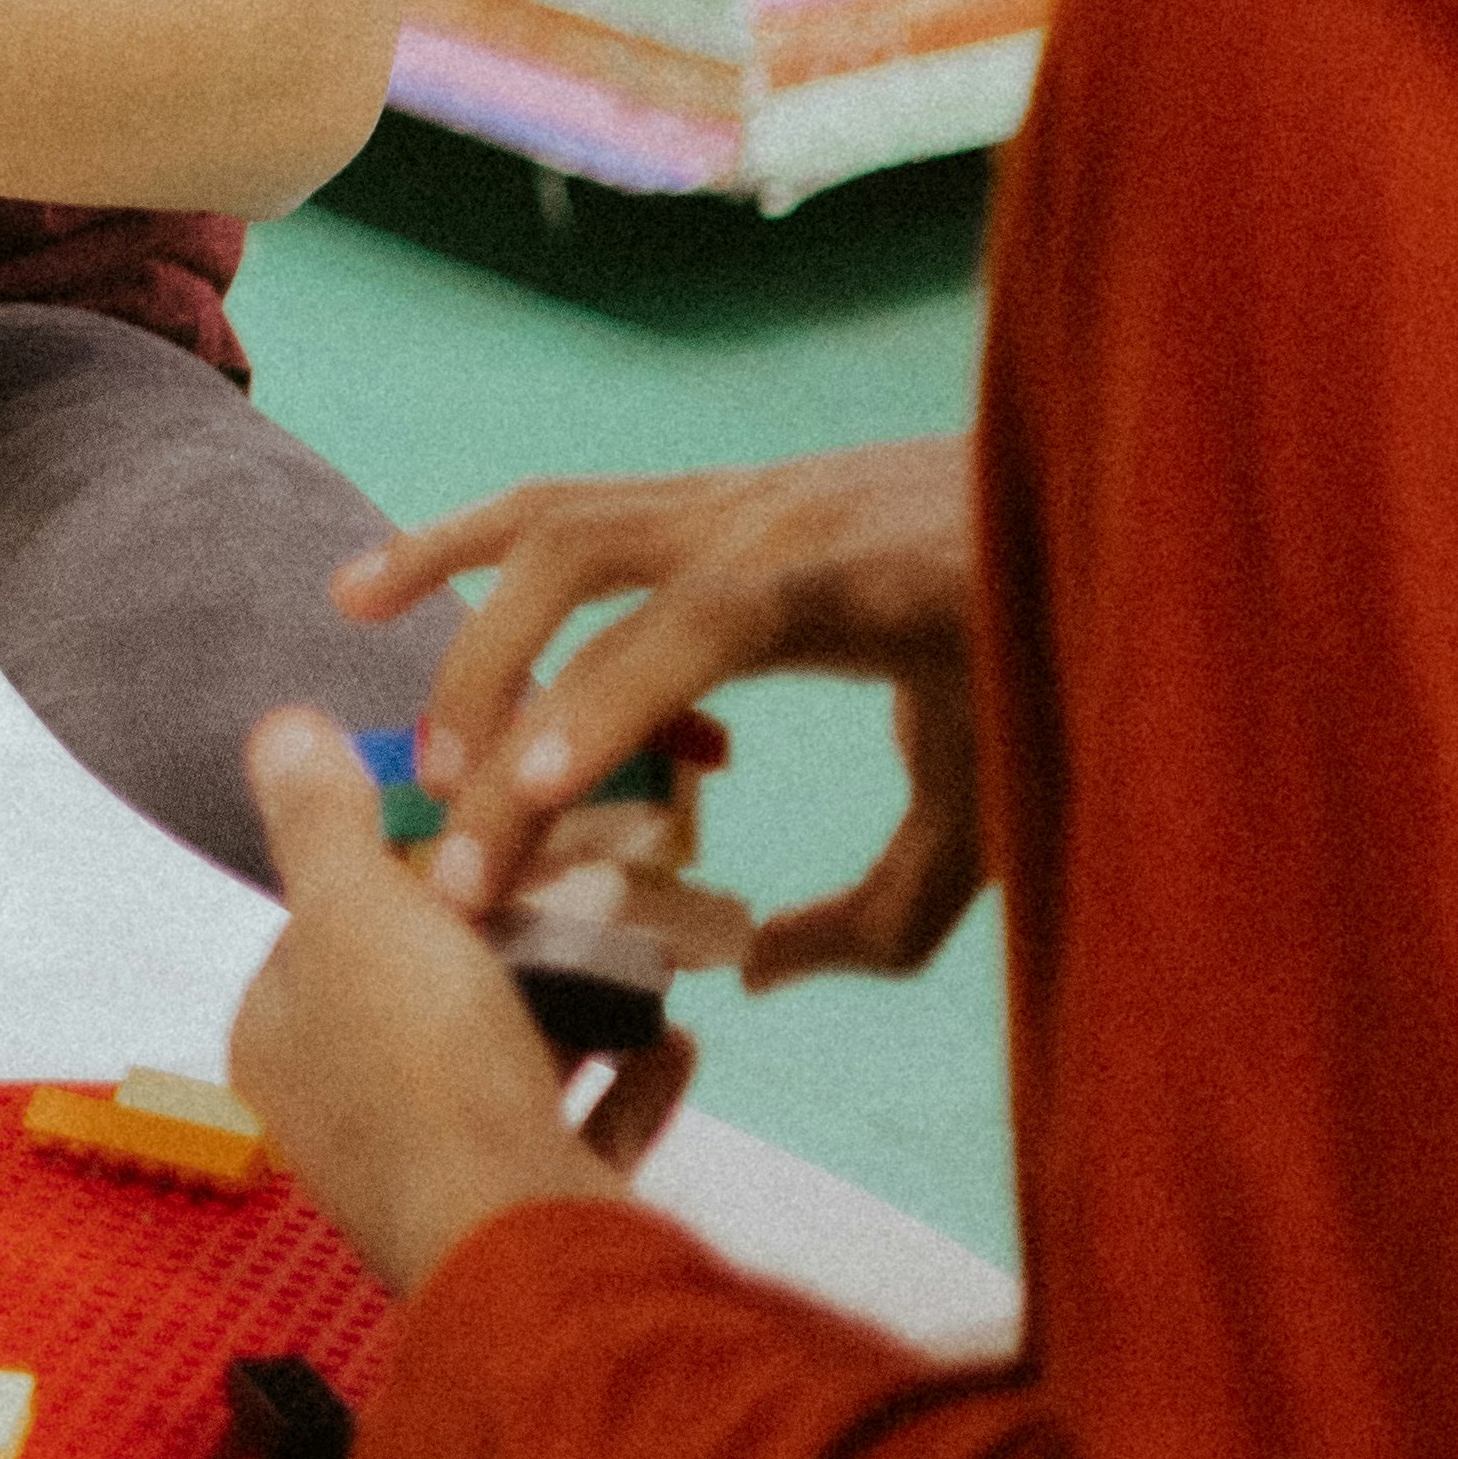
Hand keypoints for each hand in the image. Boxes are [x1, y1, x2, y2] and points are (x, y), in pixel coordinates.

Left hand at [229, 709, 681, 1298]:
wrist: (525, 1254)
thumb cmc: (423, 1074)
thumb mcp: (355, 910)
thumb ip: (319, 822)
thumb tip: (280, 729)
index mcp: (286, 1043)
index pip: (334, 923)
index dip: (410, 864)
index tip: (488, 822)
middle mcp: (346, 1117)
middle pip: (434, 987)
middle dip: (521, 926)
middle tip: (597, 871)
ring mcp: (438, 1176)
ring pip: (514, 1057)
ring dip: (584, 995)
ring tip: (650, 936)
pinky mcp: (527, 1221)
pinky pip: (581, 1133)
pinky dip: (628, 1082)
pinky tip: (677, 1040)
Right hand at [335, 439, 985, 988]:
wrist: (1090, 498)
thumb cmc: (1050, 659)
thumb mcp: (997, 797)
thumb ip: (885, 909)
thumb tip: (752, 966)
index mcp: (844, 580)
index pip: (696, 627)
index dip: (604, 704)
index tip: (526, 795)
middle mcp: (762, 516)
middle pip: (582, 569)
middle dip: (499, 691)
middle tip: (458, 831)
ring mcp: (724, 492)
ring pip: (548, 522)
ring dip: (455, 612)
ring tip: (392, 712)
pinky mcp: (700, 494)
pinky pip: (555, 504)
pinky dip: (456, 541)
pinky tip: (367, 589)